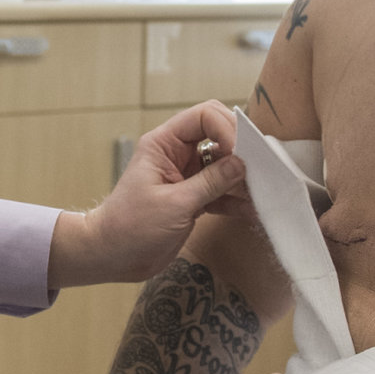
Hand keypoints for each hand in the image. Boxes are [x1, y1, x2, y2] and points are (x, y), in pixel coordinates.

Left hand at [51, 102, 246, 287]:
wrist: (113, 256)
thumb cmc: (130, 226)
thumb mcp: (174, 204)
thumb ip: (210, 182)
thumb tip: (242, 163)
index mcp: (163, 144)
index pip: (203, 117)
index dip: (226, 129)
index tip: (241, 153)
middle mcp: (176, 155)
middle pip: (218, 136)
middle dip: (240, 151)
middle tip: (259, 169)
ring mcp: (186, 177)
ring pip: (224, 166)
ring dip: (242, 178)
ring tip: (261, 192)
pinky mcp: (193, 199)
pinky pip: (221, 191)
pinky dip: (236, 200)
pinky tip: (251, 210)